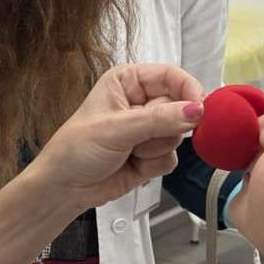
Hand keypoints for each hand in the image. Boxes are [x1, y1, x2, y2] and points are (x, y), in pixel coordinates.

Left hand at [26, 63, 204, 209]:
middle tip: (140, 137)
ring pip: (178, 136)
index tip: (199, 108)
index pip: (171, 76)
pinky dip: (154, 164)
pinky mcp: (152, 154)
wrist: (64, 188)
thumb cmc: (75, 149)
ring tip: (128, 151)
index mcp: (128, 81)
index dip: (188, 90)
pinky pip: (172, 157)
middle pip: (180, 108)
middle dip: (163, 128)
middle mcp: (141, 102)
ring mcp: (148, 129)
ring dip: (154, 148)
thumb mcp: (117, 129)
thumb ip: (159, 119)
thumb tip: (195, 110)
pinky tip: (132, 164)